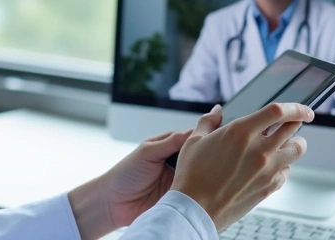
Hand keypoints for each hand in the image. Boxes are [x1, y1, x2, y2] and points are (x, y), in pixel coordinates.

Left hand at [67, 106, 220, 239]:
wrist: (113, 202)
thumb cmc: (125, 173)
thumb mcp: (146, 152)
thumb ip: (169, 142)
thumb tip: (191, 131)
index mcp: (167, 146)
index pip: (191, 138)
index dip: (204, 137)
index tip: (219, 136)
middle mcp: (175, 162)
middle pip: (198, 156)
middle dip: (208, 157)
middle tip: (221, 157)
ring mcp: (178, 180)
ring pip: (199, 175)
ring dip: (206, 175)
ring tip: (218, 173)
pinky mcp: (179, 197)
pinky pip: (194, 193)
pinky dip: (200, 192)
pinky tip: (208, 190)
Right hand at [171, 102, 313, 230]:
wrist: (196, 208)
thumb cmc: (192, 175)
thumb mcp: (194, 141)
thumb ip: (208, 121)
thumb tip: (216, 111)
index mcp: (240, 132)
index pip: (278, 112)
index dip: (295, 107)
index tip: (303, 109)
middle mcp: (258, 149)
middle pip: (293, 129)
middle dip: (297, 122)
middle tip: (295, 122)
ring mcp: (266, 170)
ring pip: (296, 150)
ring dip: (295, 144)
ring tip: (287, 143)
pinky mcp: (269, 187)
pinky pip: (286, 172)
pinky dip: (283, 166)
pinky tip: (273, 166)